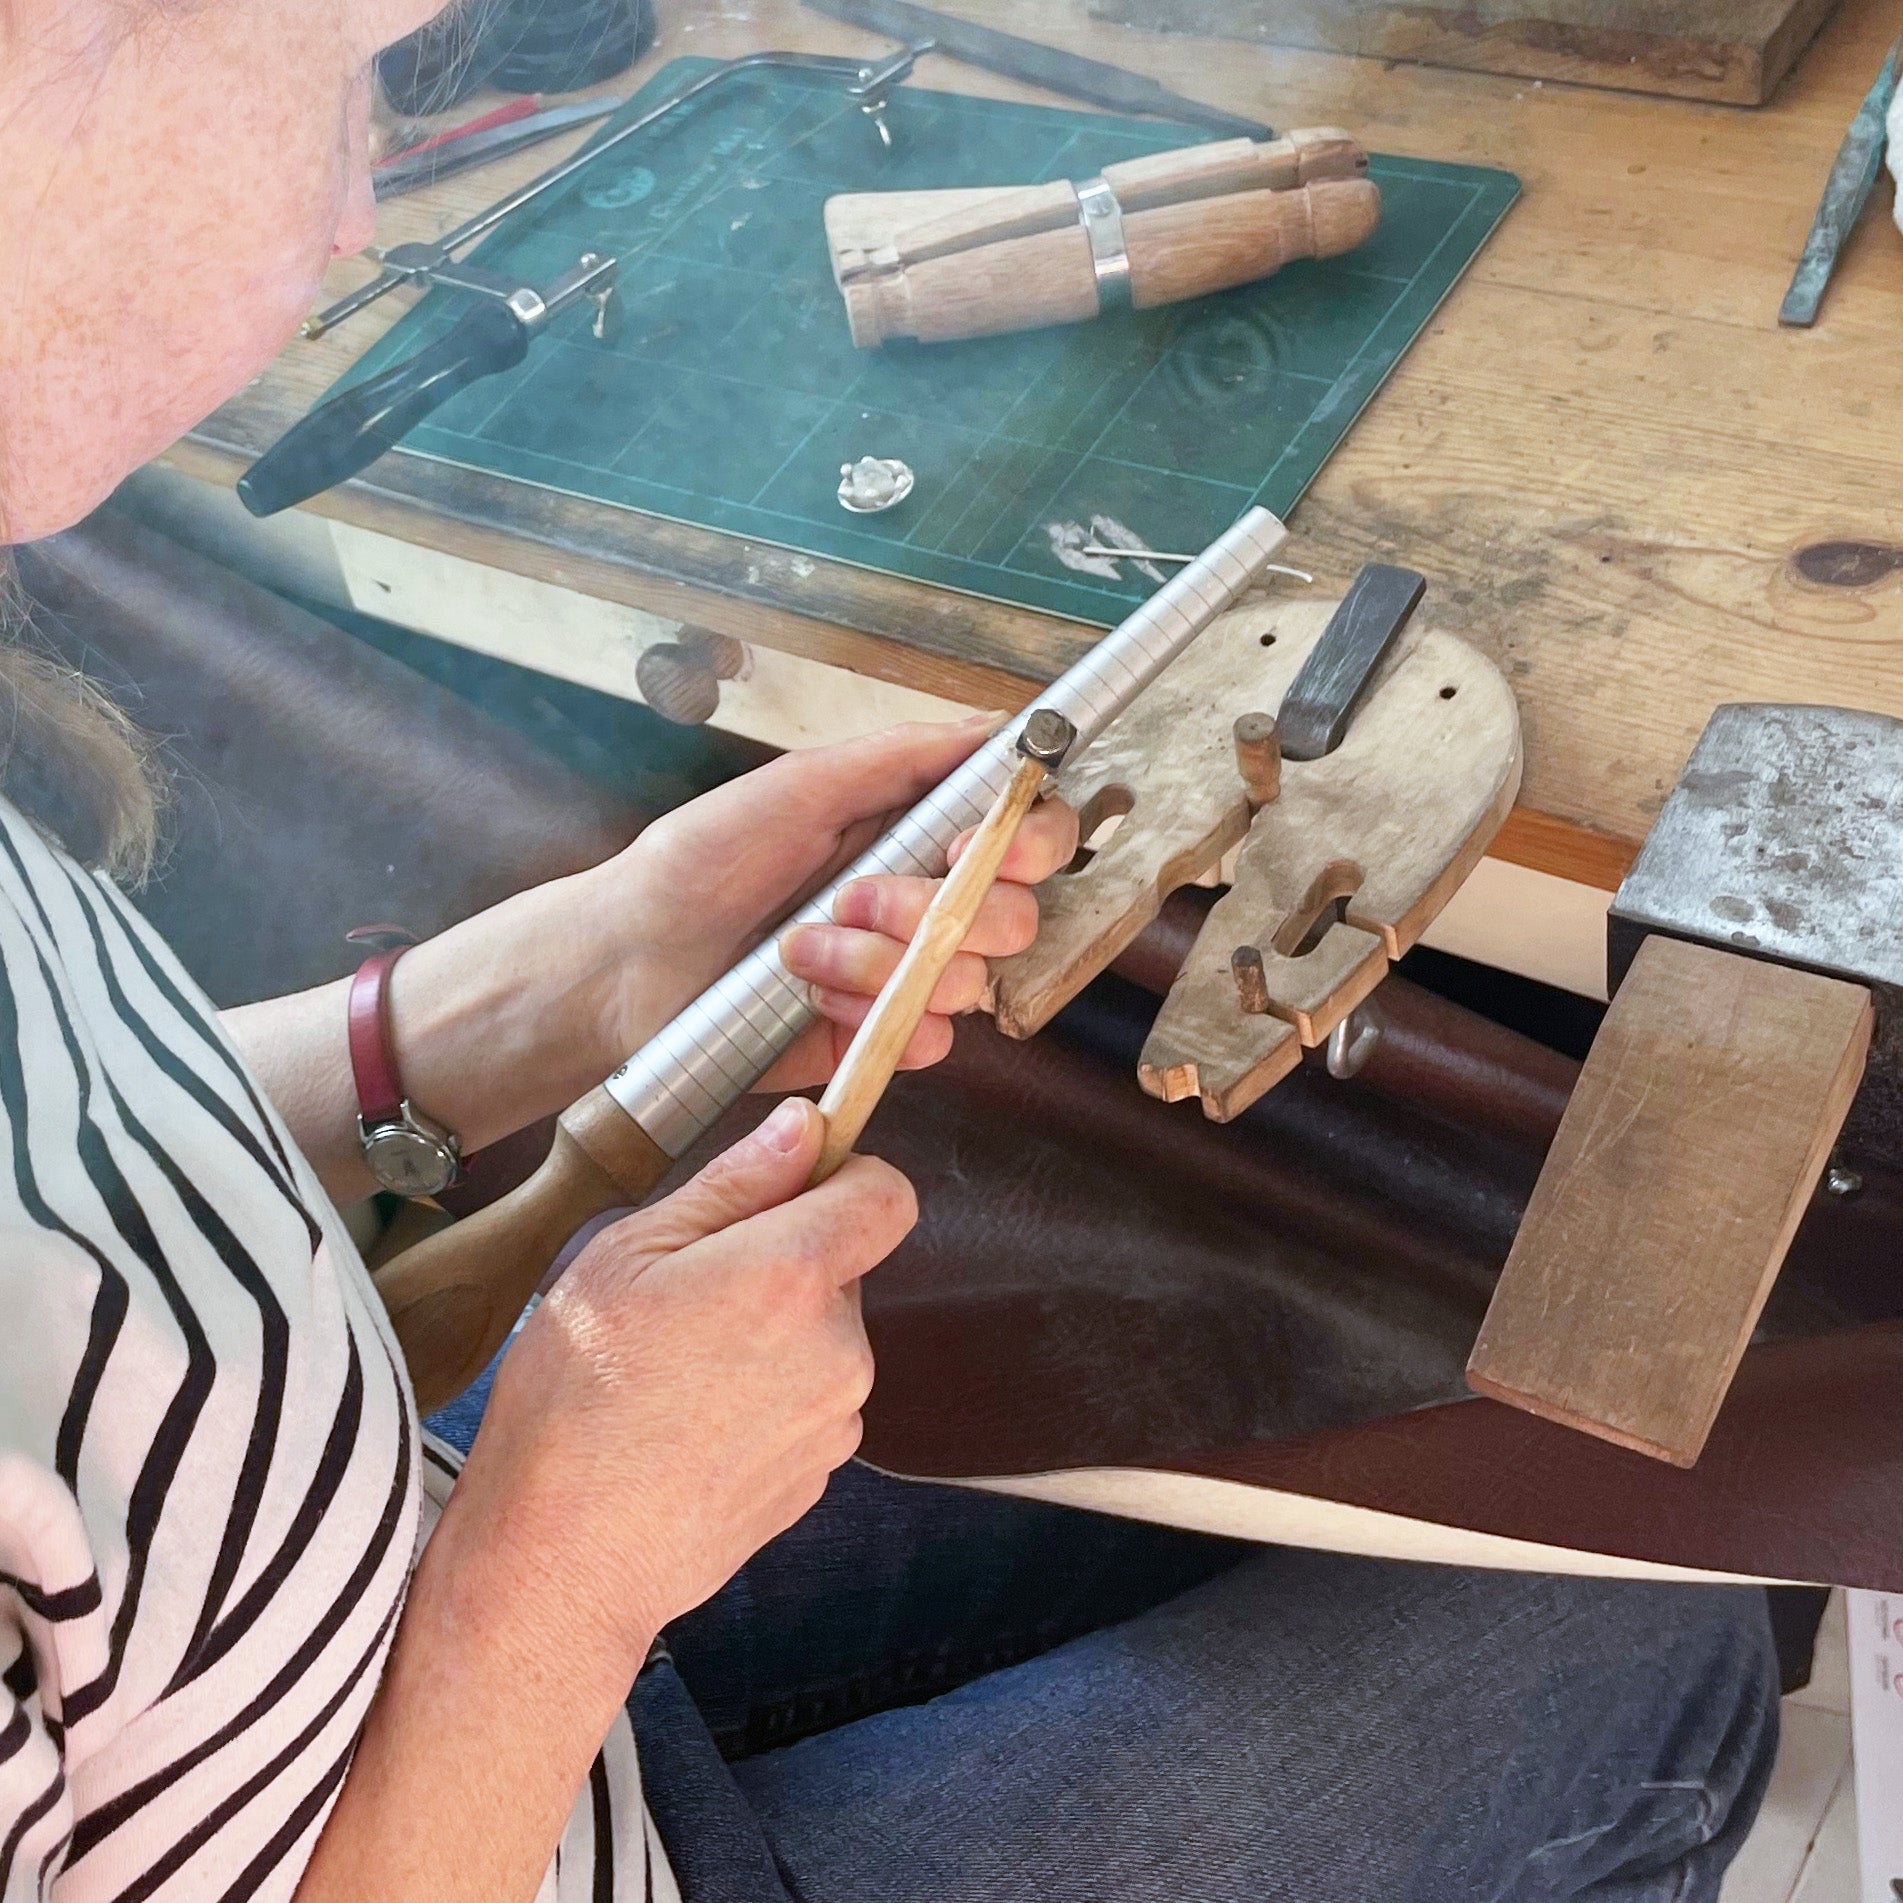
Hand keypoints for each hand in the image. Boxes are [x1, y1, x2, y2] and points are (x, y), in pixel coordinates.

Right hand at [450, 1097, 913, 1645]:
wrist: (563, 1560)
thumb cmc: (575, 1399)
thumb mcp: (628, 1255)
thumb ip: (734, 1183)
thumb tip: (806, 1127)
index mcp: (794, 1275)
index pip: (887, 1192)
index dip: (844, 1176)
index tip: (788, 1187)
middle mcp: (840, 1347)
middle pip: (844, 1267)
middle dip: (785, 1262)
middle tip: (687, 1295)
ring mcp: (837, 1419)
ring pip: (823, 1336)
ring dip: (773, 1335)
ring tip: (678, 1371)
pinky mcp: (820, 1474)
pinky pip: (809, 1401)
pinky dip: (767, 1398)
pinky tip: (691, 1424)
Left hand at [605, 718, 1079, 1088]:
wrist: (630, 959)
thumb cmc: (700, 862)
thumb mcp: (801, 785)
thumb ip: (904, 756)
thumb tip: (996, 729)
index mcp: (917, 832)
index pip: (1029, 835)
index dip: (1030, 841)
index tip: (972, 845)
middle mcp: (926, 903)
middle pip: (1018, 916)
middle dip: (938, 909)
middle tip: (855, 894)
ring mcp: (906, 975)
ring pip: (969, 981)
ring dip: (880, 961)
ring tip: (802, 948)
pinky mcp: (880, 1038)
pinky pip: (930, 1039)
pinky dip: (873, 1017)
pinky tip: (813, 999)